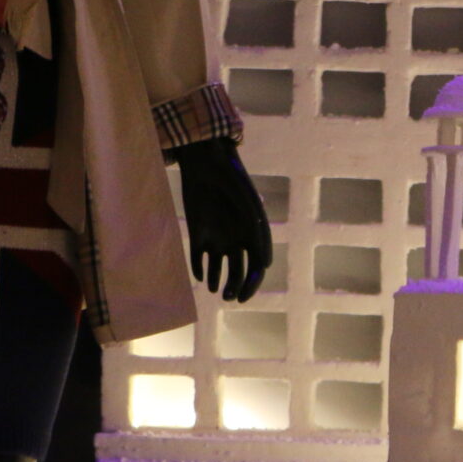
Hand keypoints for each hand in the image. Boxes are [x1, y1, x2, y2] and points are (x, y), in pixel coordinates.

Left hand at [174, 138, 272, 301]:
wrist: (206, 163)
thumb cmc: (231, 180)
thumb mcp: (247, 203)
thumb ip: (256, 231)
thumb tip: (265, 264)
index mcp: (253, 234)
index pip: (256, 266)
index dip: (253, 283)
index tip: (245, 296)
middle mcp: (237, 239)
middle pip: (239, 272)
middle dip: (236, 287)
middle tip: (229, 297)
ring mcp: (217, 237)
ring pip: (218, 269)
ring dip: (217, 282)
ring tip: (214, 289)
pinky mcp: (197, 234)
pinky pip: (198, 259)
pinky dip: (199, 269)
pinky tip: (200, 275)